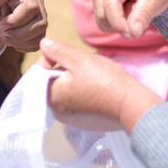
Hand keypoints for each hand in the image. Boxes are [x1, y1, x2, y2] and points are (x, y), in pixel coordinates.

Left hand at [0, 0, 47, 50]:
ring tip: (6, 34)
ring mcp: (40, 16)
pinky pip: (37, 43)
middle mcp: (37, 1)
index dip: (15, 20)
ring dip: (18, 40)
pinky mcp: (39, 30)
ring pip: (40, 35)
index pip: (32, 8)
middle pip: (40, 23)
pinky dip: (22, 46)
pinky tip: (12, 39)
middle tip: (2, 30)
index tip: (0, 23)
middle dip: (17, 33)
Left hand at [41, 38, 160, 132]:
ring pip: (65, 92)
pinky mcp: (84, 122)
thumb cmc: (103, 80)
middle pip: (51, 83)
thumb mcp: (79, 59)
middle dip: (63, 69)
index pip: (38, 73)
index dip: (49, 58)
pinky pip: (76, 103)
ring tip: (91, 74)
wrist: (130, 104)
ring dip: (73, 80)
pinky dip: (82, 92)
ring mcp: (71, 119)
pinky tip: (96, 87)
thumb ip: (58, 50)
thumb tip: (44, 44)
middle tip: (81, 63)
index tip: (65, 52)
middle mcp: (57, 112)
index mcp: (50, 97)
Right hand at [94, 0, 167, 38]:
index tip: (133, 34)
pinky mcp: (99, 0)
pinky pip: (103, 21)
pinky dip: (116, 24)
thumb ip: (143, 15)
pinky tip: (128, 13)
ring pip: (101, 20)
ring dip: (119, 25)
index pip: (110, 5)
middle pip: (102, 15)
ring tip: (136, 12)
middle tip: (142, 18)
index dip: (119, 23)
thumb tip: (132, 33)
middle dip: (121, 24)